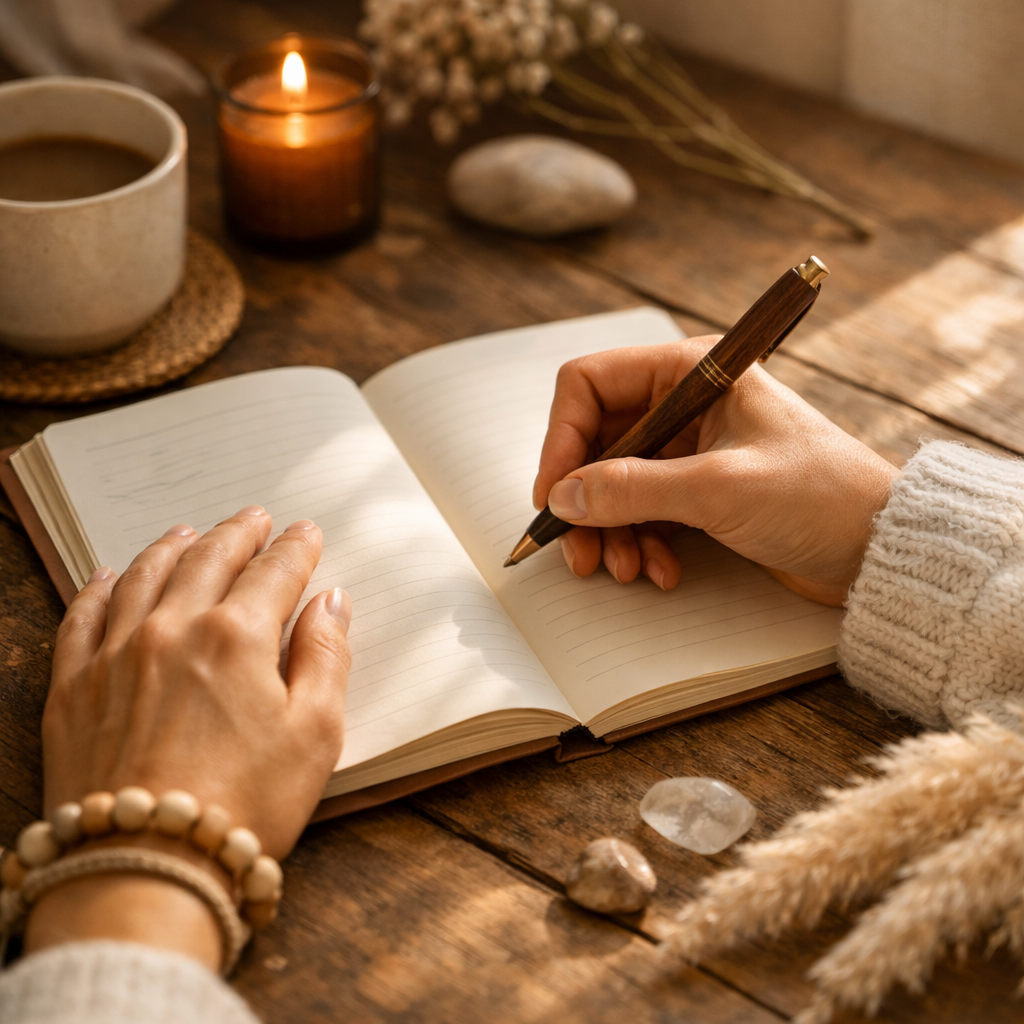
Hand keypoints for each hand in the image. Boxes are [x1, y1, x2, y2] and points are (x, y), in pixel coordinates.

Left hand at [26, 507, 351, 966]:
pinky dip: (98, 586)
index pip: (274, 573)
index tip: (305, 534)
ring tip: (189, 532)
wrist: (145, 867)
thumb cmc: (244, 805)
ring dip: (173, 547)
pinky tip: (109, 573)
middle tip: (254, 518)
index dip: (295, 549)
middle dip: (238, 533)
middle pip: (209, 560)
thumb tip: (331, 602)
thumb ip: (326, 656)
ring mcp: (116, 654)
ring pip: (144, 575)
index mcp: (238, 637)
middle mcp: (173, 629)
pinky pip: (81, 616)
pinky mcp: (73, 687)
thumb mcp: (316, 734)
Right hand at [533, 339, 898, 605]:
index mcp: (691, 371)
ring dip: (610, 530)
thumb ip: (633, 488)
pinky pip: (643, 511)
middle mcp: (685, 403)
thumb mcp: (719, 488)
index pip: (591, 385)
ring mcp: (690, 449)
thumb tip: (562, 497)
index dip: (562, 439)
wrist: (879, 548)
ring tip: (626, 569)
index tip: (553, 495)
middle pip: (596, 442)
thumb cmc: (820, 496)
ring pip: (614, 482)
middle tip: (580, 552)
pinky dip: (641, 542)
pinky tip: (661, 571)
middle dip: (584, 500)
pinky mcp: (699, 490)